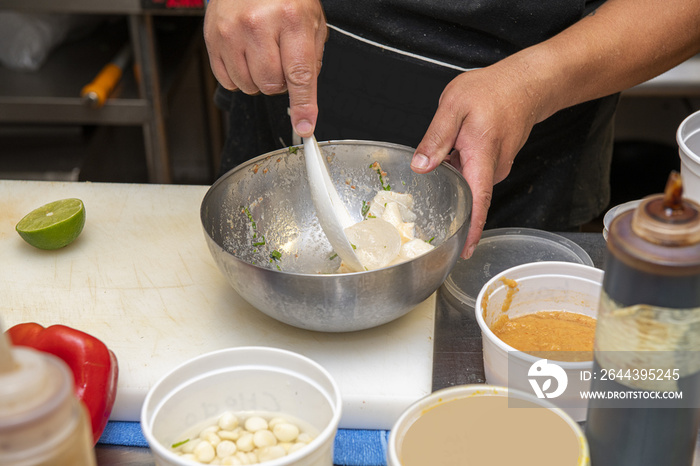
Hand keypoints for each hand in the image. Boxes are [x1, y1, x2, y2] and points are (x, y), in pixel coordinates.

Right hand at [203, 0, 326, 136]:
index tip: (304, 126)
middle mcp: (258, 24)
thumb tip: (305, 100)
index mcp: (291, 19)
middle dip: (280, 83)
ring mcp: (231, 31)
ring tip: (262, 54)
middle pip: (271, 84)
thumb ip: (312, 60)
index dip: (303, 105)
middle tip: (281, 61)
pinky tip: (245, 55)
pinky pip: (227, 80)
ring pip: (248, 86)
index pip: (299, 74)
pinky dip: (239, 76)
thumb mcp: (311, 20)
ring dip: (259, 80)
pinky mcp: (212, 38)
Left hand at [410, 63, 541, 258]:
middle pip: (469, 195)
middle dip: (451, 200)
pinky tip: (455, 149)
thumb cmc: (493, 90)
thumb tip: (421, 166)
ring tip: (446, 154)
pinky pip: (474, 172)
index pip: (477, 201)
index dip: (472, 229)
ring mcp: (497, 166)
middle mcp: (493, 167)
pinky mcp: (497, 162)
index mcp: (481, 157)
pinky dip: (461, 167)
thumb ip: (436, 137)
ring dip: (454, 176)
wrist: (527, 82)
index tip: (465, 250)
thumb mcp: (454, 105)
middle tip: (431, 198)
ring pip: (469, 181)